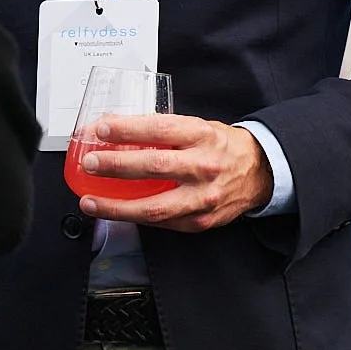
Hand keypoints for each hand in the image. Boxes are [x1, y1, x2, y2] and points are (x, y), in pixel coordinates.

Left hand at [77, 114, 274, 232]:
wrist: (260, 172)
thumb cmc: (222, 147)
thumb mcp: (198, 127)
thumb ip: (162, 129)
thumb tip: (116, 127)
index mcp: (202, 135)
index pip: (160, 129)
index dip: (128, 129)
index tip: (102, 128)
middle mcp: (204, 166)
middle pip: (154, 167)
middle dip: (116, 166)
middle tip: (90, 164)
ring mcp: (202, 198)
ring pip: (154, 207)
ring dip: (116, 206)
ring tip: (90, 201)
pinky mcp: (200, 222)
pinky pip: (162, 222)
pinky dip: (136, 217)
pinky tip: (117, 212)